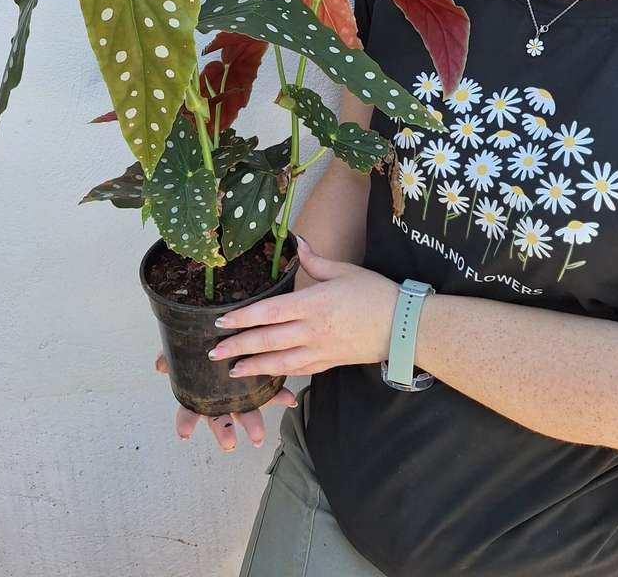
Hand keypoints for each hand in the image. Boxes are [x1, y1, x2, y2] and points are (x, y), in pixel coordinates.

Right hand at [154, 352, 298, 451]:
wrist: (233, 328)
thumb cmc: (204, 344)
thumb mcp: (186, 346)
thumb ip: (173, 355)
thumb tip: (160, 365)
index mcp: (202, 393)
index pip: (190, 411)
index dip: (187, 422)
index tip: (184, 434)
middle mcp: (221, 399)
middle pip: (220, 420)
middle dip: (225, 432)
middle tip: (229, 443)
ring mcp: (241, 394)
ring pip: (246, 412)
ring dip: (253, 424)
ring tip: (258, 437)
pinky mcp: (260, 383)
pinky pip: (271, 392)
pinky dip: (280, 396)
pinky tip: (289, 399)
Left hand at [204, 235, 398, 377]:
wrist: (404, 326)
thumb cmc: (375, 294)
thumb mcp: (344, 270)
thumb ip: (315, 261)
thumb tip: (298, 244)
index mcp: (313, 303)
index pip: (270, 311)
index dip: (244, 317)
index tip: (222, 321)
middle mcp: (312, 330)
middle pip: (268, 340)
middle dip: (238, 347)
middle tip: (213, 352)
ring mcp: (320, 349)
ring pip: (280, 362)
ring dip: (253, 367)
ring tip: (232, 371)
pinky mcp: (329, 362)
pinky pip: (299, 370)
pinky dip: (280, 374)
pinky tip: (267, 375)